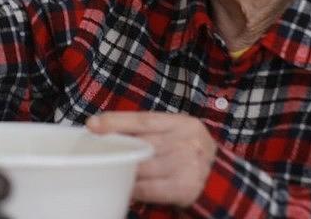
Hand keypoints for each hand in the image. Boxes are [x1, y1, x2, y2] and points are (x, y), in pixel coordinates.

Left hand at [86, 111, 216, 207]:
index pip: (144, 120)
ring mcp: (187, 166)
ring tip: (112, 170)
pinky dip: (134, 189)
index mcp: (181, 123)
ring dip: (124, 171)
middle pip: (141, 145)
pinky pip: (148, 189)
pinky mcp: (184, 188)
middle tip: (97, 152)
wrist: (218, 177)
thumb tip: (105, 128)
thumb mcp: (174, 132)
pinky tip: (127, 187)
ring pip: (142, 169)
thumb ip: (148, 130)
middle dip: (117, 150)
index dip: (116, 121)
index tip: (92, 124)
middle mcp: (186, 142)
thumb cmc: (187, 150)